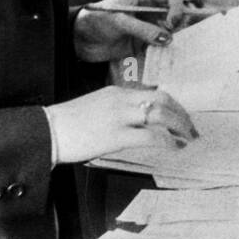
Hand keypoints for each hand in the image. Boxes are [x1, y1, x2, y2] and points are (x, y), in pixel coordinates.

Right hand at [46, 86, 197, 162]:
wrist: (47, 130)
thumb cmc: (69, 122)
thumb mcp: (97, 105)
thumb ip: (118, 107)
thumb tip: (139, 119)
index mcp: (117, 91)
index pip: (154, 93)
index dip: (172, 105)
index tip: (181, 116)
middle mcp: (121, 99)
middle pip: (162, 100)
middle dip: (181, 114)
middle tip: (191, 128)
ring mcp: (119, 116)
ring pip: (161, 114)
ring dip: (179, 126)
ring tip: (188, 138)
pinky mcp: (116, 135)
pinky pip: (150, 136)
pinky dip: (167, 141)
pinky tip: (174, 147)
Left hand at [74, 0, 192, 62]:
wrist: (80, 40)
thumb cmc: (96, 21)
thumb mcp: (119, 22)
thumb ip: (143, 29)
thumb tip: (167, 39)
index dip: (176, 7)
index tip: (172, 22)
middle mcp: (150, 9)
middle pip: (175, 12)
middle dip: (179, 22)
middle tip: (173, 35)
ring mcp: (149, 25)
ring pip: (171, 29)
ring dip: (175, 37)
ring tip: (170, 46)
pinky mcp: (146, 41)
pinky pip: (162, 44)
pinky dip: (166, 50)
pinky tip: (165, 55)